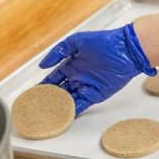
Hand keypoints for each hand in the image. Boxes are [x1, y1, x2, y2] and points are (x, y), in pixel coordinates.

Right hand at [39, 23, 156, 114]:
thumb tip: (42, 65)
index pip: (53, 78)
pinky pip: (80, 105)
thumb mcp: (76, 42)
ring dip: (58, 107)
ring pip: (68, 100)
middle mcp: (77, 77)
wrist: (125, 49)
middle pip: (59, 92)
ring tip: (44, 115)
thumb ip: (58, 52)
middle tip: (36, 108)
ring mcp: (85, 87)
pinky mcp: (95, 95)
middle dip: (48, 99)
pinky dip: (71, 111)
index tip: (32, 93)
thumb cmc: (103, 41)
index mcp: (71, 65)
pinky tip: (61, 116)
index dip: (43, 86)